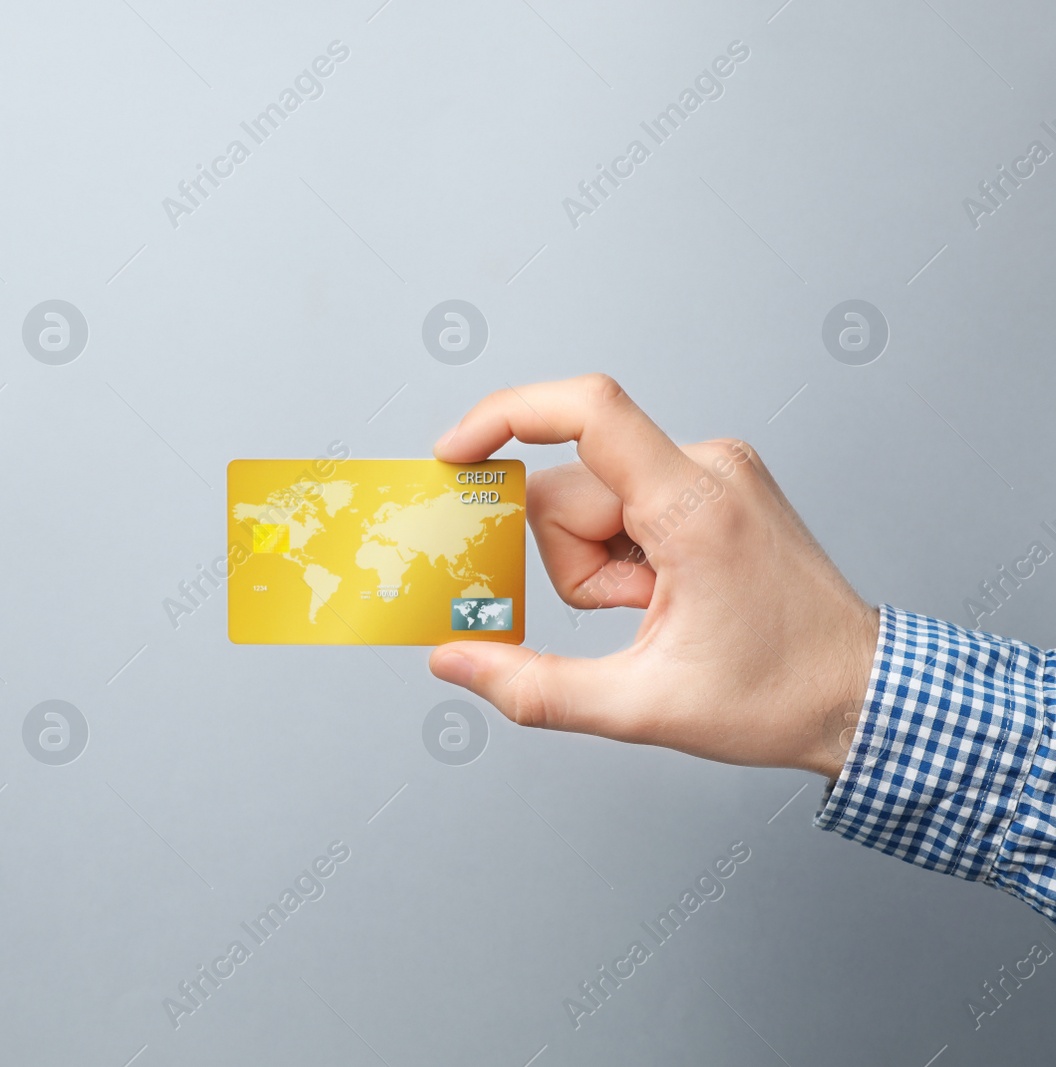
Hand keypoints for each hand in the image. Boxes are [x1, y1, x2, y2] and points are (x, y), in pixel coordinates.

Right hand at [428, 375, 879, 778]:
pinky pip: (622, 501)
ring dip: (596, 563)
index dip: (506, 417)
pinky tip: (661, 593)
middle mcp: (707, 466)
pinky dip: (619, 552)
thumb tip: (453, 662)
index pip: (588, 412)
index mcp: (695, 507)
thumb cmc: (778, 696)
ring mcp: (714, 470)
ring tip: (653, 611)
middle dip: (570, 562)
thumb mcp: (641, 708)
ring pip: (591, 498)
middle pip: (570, 487)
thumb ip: (534, 687)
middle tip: (626, 615)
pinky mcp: (712, 481)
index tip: (454, 454)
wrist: (861, 693)